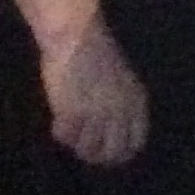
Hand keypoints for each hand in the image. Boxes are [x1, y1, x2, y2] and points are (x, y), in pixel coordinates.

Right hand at [42, 22, 147, 166]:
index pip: (135, 143)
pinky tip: (57, 120)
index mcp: (137, 101)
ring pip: (87, 149)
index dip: (120, 153)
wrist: (76, 37)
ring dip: (76, 145)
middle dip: (97, 157)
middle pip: (112, 153)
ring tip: (70, 131)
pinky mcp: (72, 112)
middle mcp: (120, 111)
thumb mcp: (121, 81)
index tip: (105, 154)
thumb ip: (120, 106)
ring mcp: (97, 113)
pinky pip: (64, 137)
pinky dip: (59, 132)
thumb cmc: (96, 54)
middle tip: (83, 150)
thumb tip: (110, 134)